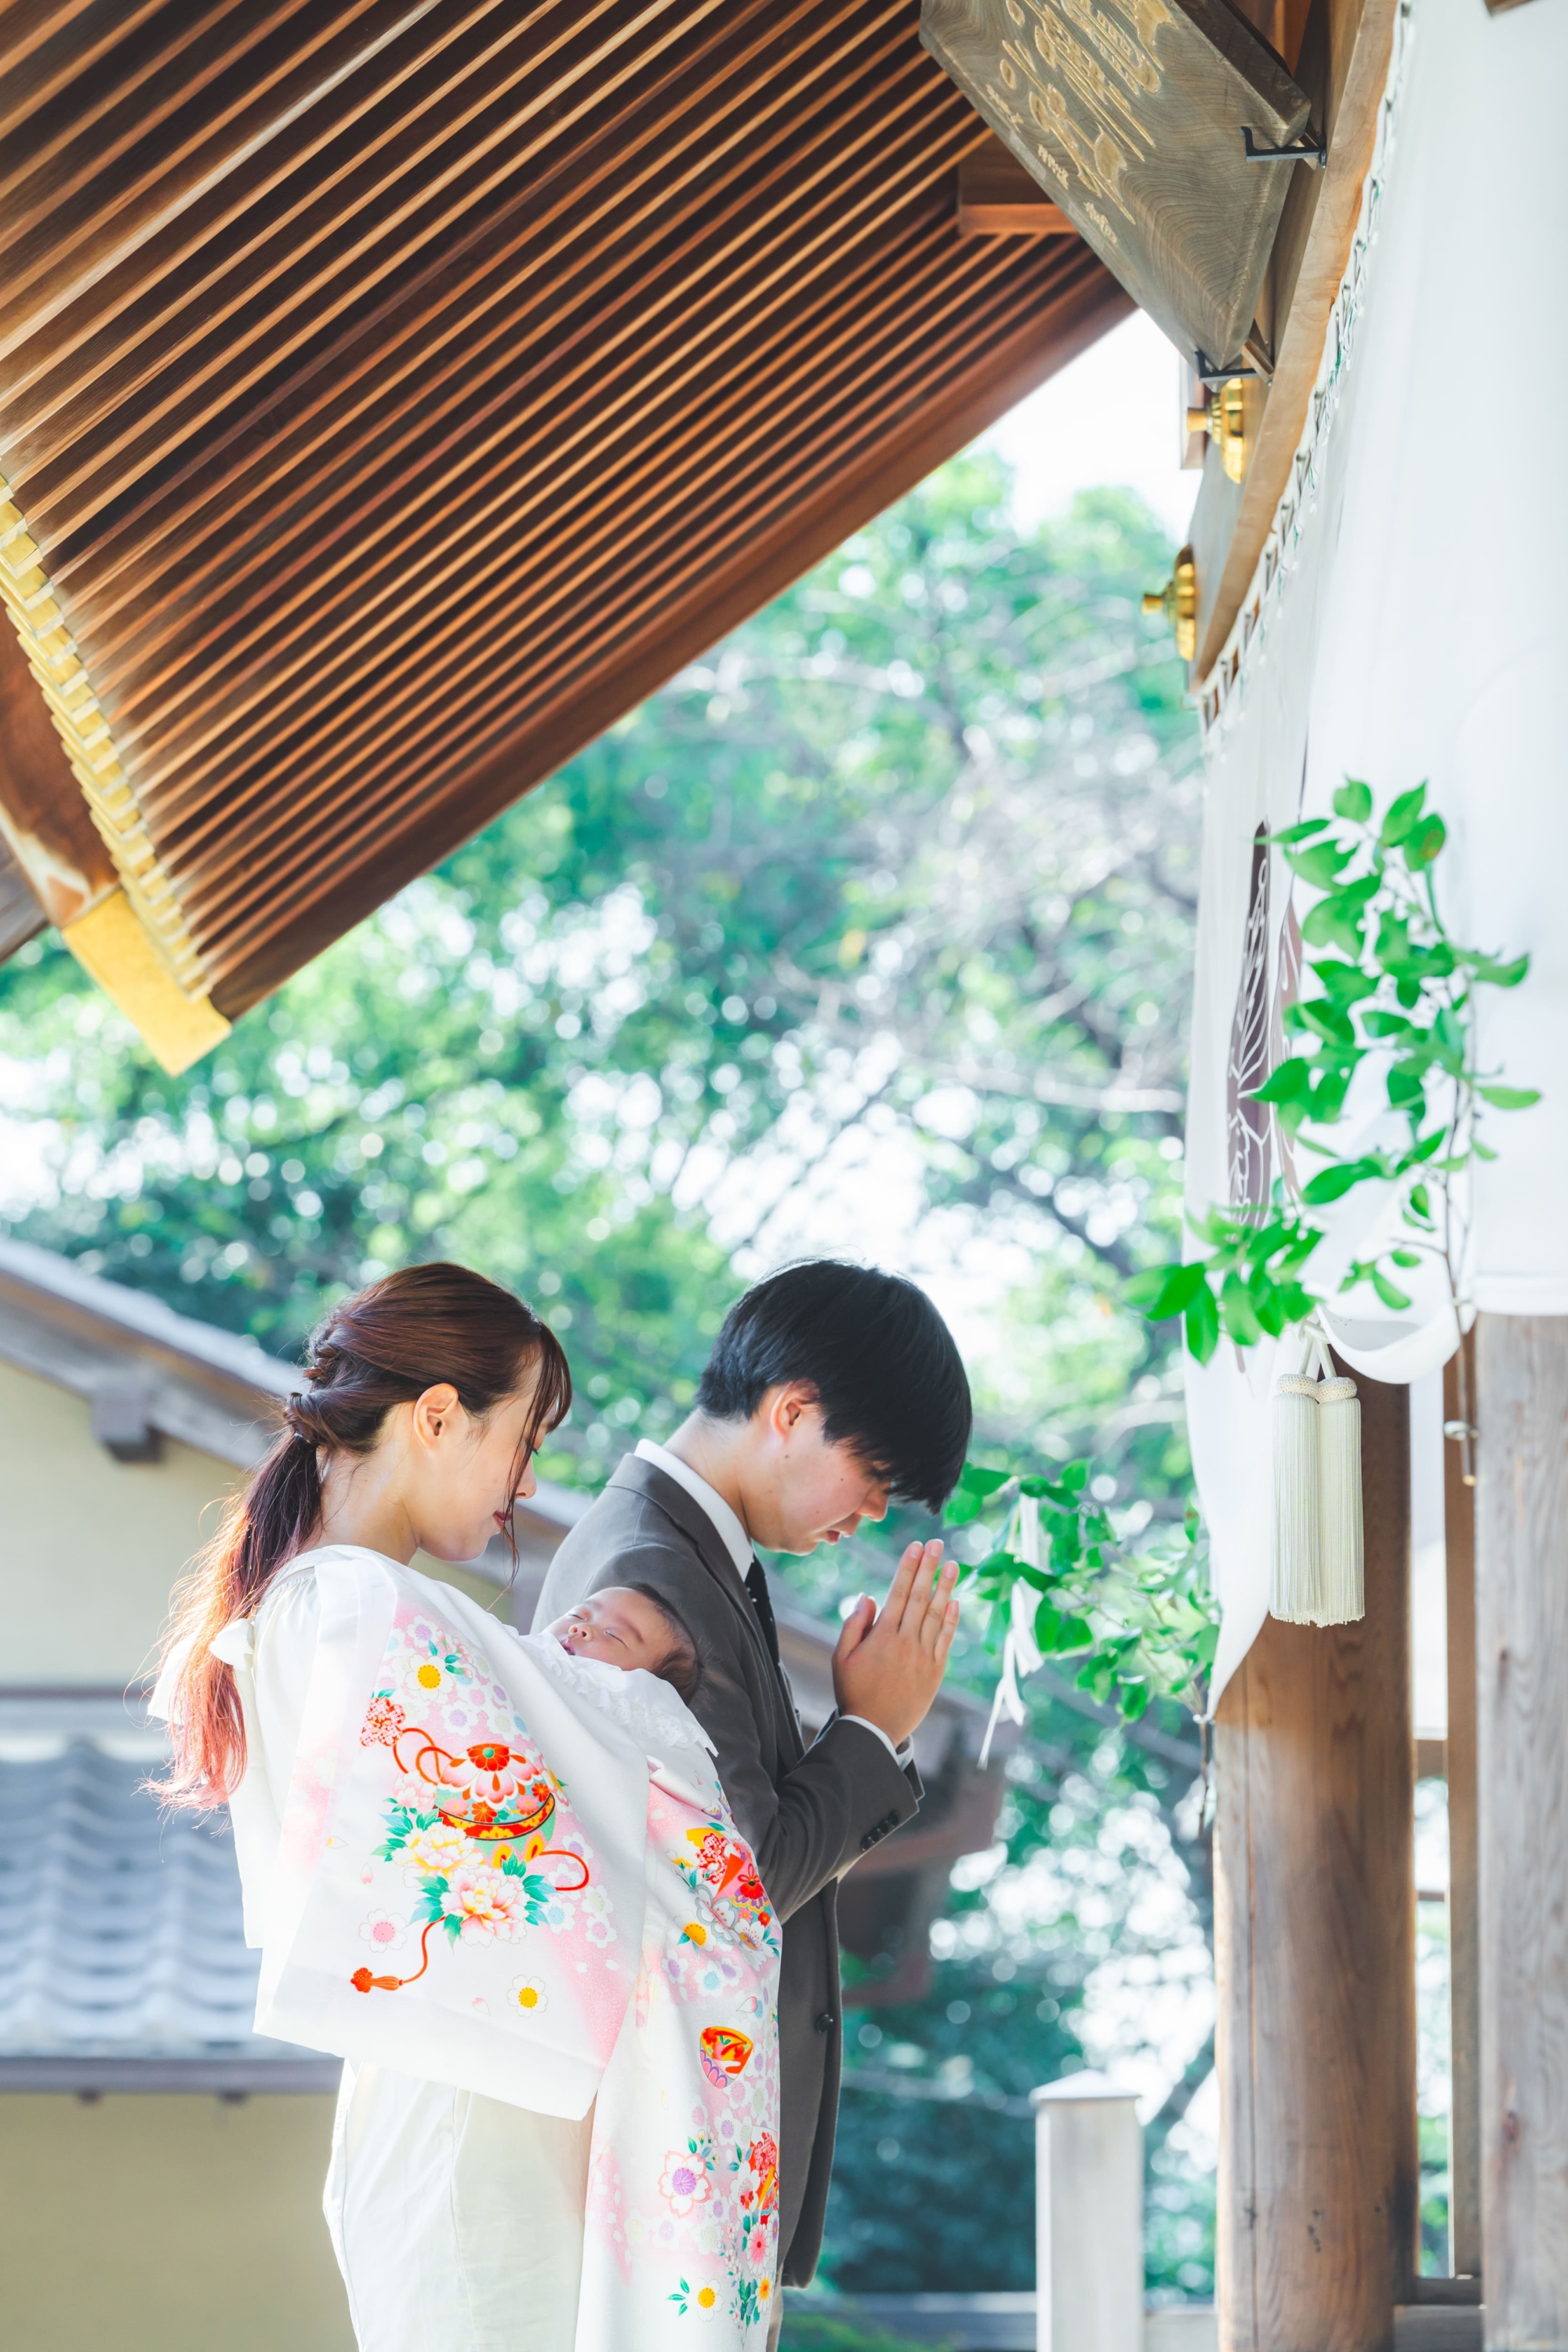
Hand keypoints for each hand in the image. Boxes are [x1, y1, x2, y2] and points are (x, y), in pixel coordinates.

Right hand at [832, 1539, 959, 1748]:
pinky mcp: (935, 1672)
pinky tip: (955, 1602)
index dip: (909, 1568)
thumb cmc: (853, 1692)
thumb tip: (869, 1597)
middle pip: (920, 1597)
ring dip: (946, 1588)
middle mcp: (906, 1642)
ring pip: (936, 1615)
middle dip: (929, 1568)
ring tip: (954, 1565)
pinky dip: (951, 1620)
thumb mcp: (841, 1658)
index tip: (916, 1546)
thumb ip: (854, 1625)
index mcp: (882, 1636)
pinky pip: (945, 1640)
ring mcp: (924, 1657)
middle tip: (938, 1544)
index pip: (898, 1593)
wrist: (874, 1731)